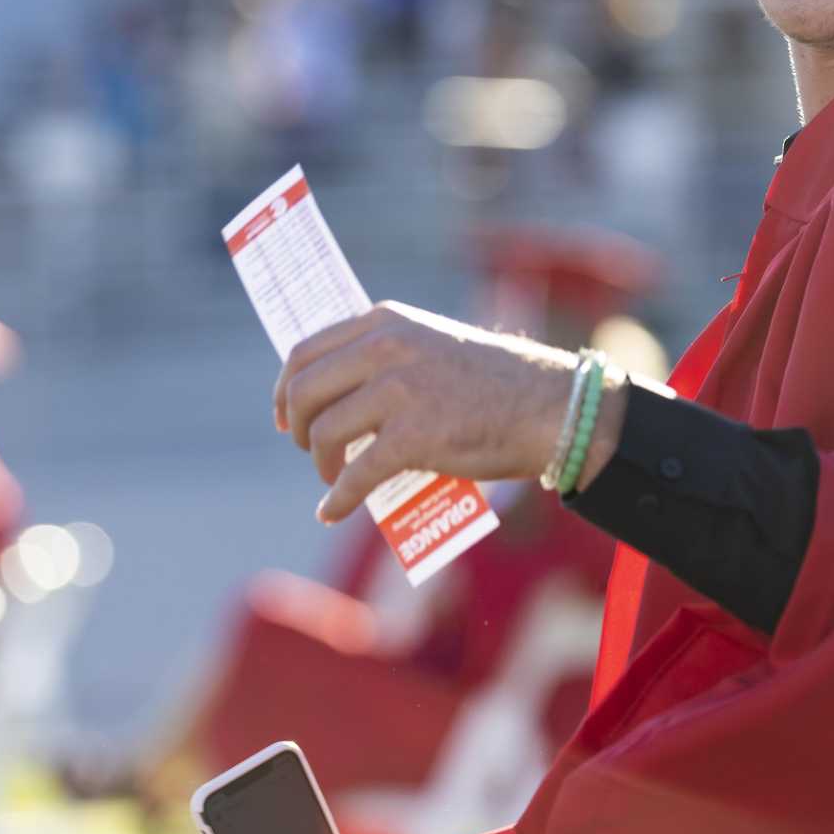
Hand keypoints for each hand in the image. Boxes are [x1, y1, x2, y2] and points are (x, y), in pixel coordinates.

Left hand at [275, 301, 573, 521]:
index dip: (286, 389)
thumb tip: (337, 396)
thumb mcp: (431, 345)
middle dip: (299, 427)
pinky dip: (338, 499)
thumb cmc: (493, 381)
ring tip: (332, 477)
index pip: (306, 350)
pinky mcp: (413, 437)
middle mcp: (386, 348)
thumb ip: (386, 357)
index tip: (287, 415)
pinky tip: (333, 511)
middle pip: (305, 390)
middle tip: (310, 449)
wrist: (547, 406)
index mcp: (386, 322)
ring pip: (325, 432)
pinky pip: (355, 475)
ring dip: (321, 463)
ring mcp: (399, 391)